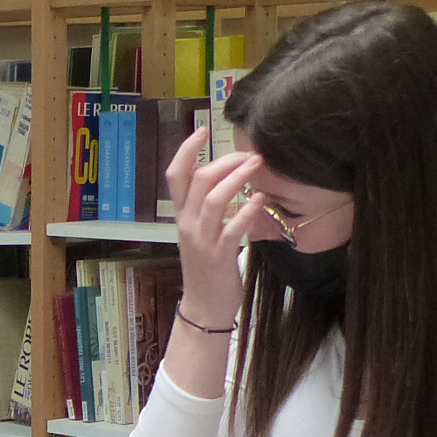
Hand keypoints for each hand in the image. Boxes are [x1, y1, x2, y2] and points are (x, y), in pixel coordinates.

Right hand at [167, 129, 265, 330]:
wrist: (204, 307)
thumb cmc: (207, 267)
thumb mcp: (201, 232)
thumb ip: (208, 206)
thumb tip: (228, 177)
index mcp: (181, 216)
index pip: (175, 175)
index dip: (185, 150)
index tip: (202, 129)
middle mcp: (187, 224)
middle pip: (198, 180)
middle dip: (226, 161)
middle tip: (250, 154)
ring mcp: (202, 240)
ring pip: (213, 199)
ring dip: (237, 178)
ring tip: (257, 166)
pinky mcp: (219, 256)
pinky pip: (232, 228)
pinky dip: (247, 210)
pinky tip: (261, 199)